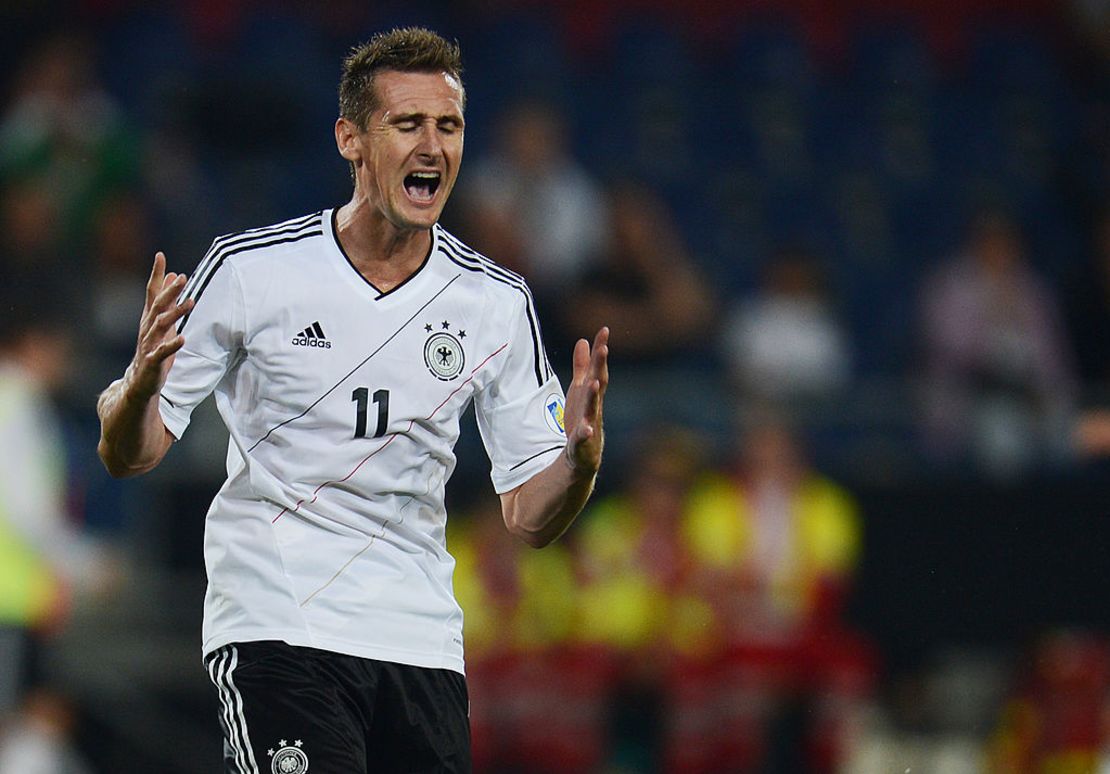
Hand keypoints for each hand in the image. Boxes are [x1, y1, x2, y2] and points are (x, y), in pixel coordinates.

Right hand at [126, 252, 193, 399]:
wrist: (139, 382)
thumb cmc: (154, 350)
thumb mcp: (162, 323)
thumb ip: (168, 301)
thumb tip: (175, 276)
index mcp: (150, 318)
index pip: (152, 292)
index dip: (156, 274)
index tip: (161, 255)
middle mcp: (147, 328)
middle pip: (157, 306)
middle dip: (169, 291)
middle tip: (182, 278)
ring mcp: (149, 345)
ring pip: (160, 326)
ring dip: (175, 313)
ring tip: (191, 303)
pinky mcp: (152, 362)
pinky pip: (161, 352)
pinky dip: (171, 345)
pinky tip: (182, 338)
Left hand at [563, 327, 608, 474]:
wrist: (582, 455)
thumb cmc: (582, 419)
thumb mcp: (579, 390)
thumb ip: (582, 366)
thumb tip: (583, 340)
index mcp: (592, 394)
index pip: (599, 369)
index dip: (600, 350)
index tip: (604, 330)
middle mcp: (595, 407)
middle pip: (599, 384)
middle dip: (601, 366)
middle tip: (603, 348)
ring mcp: (591, 425)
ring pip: (593, 409)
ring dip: (594, 396)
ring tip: (594, 383)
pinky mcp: (583, 444)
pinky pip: (583, 438)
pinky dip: (584, 434)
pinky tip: (584, 430)